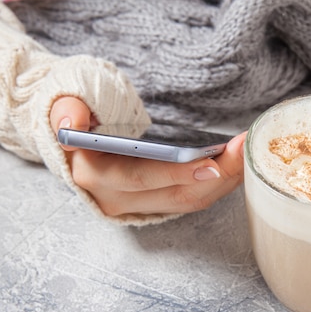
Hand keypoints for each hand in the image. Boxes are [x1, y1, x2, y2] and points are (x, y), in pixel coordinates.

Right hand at [49, 96, 244, 216]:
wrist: (74, 142)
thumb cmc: (75, 117)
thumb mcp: (62, 103)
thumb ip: (66, 110)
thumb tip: (72, 124)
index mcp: (93, 176)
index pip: (138, 178)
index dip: (175, 174)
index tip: (211, 162)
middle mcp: (116, 200)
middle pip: (176, 195)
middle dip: (217, 175)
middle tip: (245, 150)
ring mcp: (138, 207)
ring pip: (189, 201)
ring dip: (224, 181)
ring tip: (248, 154)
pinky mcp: (156, 205)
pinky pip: (192, 199)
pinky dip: (217, 184)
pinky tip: (236, 166)